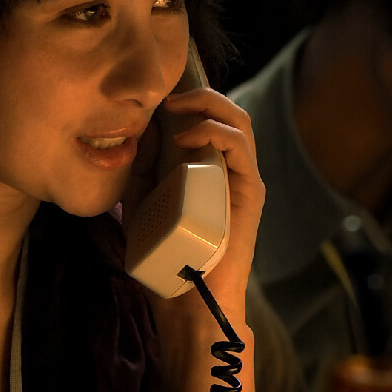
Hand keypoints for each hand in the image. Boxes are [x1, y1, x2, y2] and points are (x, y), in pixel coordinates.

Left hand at [123, 86, 264, 310]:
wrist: (186, 299)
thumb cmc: (164, 253)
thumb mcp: (141, 200)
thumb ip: (142, 167)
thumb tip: (143, 128)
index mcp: (206, 167)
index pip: (206, 118)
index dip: (185, 98)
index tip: (153, 92)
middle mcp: (229, 168)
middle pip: (225, 111)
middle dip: (196, 94)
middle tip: (165, 96)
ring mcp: (242, 178)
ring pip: (238, 121)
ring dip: (207, 104)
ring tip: (174, 107)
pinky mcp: (249, 192)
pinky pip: (239, 147)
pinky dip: (214, 131)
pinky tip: (185, 135)